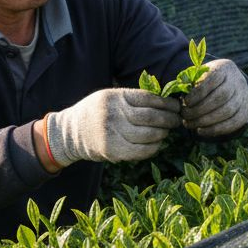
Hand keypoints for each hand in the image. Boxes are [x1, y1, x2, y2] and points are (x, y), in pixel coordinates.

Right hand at [46, 88, 180, 164]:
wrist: (70, 132)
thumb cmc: (95, 112)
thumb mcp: (109, 97)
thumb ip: (131, 99)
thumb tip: (164, 103)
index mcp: (115, 97)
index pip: (148, 98)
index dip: (166, 103)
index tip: (176, 106)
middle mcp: (114, 113)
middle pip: (151, 117)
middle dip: (169, 119)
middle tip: (177, 120)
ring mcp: (112, 133)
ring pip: (148, 134)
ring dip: (162, 133)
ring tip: (167, 131)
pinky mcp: (112, 150)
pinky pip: (140, 150)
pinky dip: (153, 148)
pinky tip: (157, 144)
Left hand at [181, 58, 247, 136]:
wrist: (230, 84)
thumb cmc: (207, 81)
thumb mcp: (200, 75)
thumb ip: (190, 82)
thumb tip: (179, 92)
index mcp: (225, 68)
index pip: (213, 79)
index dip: (198, 93)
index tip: (185, 101)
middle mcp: (237, 81)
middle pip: (221, 97)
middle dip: (200, 109)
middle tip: (185, 116)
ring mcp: (244, 97)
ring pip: (227, 111)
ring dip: (206, 121)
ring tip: (190, 124)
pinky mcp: (245, 112)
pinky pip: (233, 123)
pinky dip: (215, 129)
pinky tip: (200, 131)